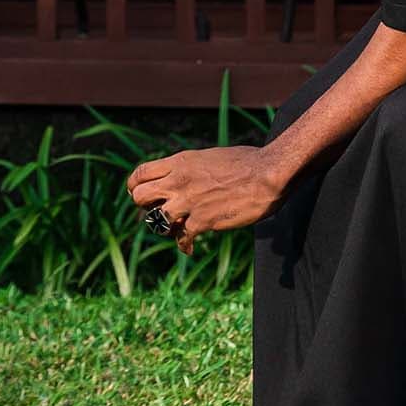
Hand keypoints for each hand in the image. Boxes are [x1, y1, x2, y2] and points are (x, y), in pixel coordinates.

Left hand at [127, 144, 287, 253]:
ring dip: (164, 229)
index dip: (136, 188)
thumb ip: (192, 168)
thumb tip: (186, 176)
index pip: (140, 174)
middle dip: (145, 209)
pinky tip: (190, 248)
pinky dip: (184, 246)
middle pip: (139, 197)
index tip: (145, 197)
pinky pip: (181, 238)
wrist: (268, 173)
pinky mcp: (204, 220)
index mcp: (180, 162)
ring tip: (178, 230)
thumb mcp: (209, 157)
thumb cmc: (247, 162)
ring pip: (156, 220)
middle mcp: (179, 180)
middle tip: (161, 213)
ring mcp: (190, 201)